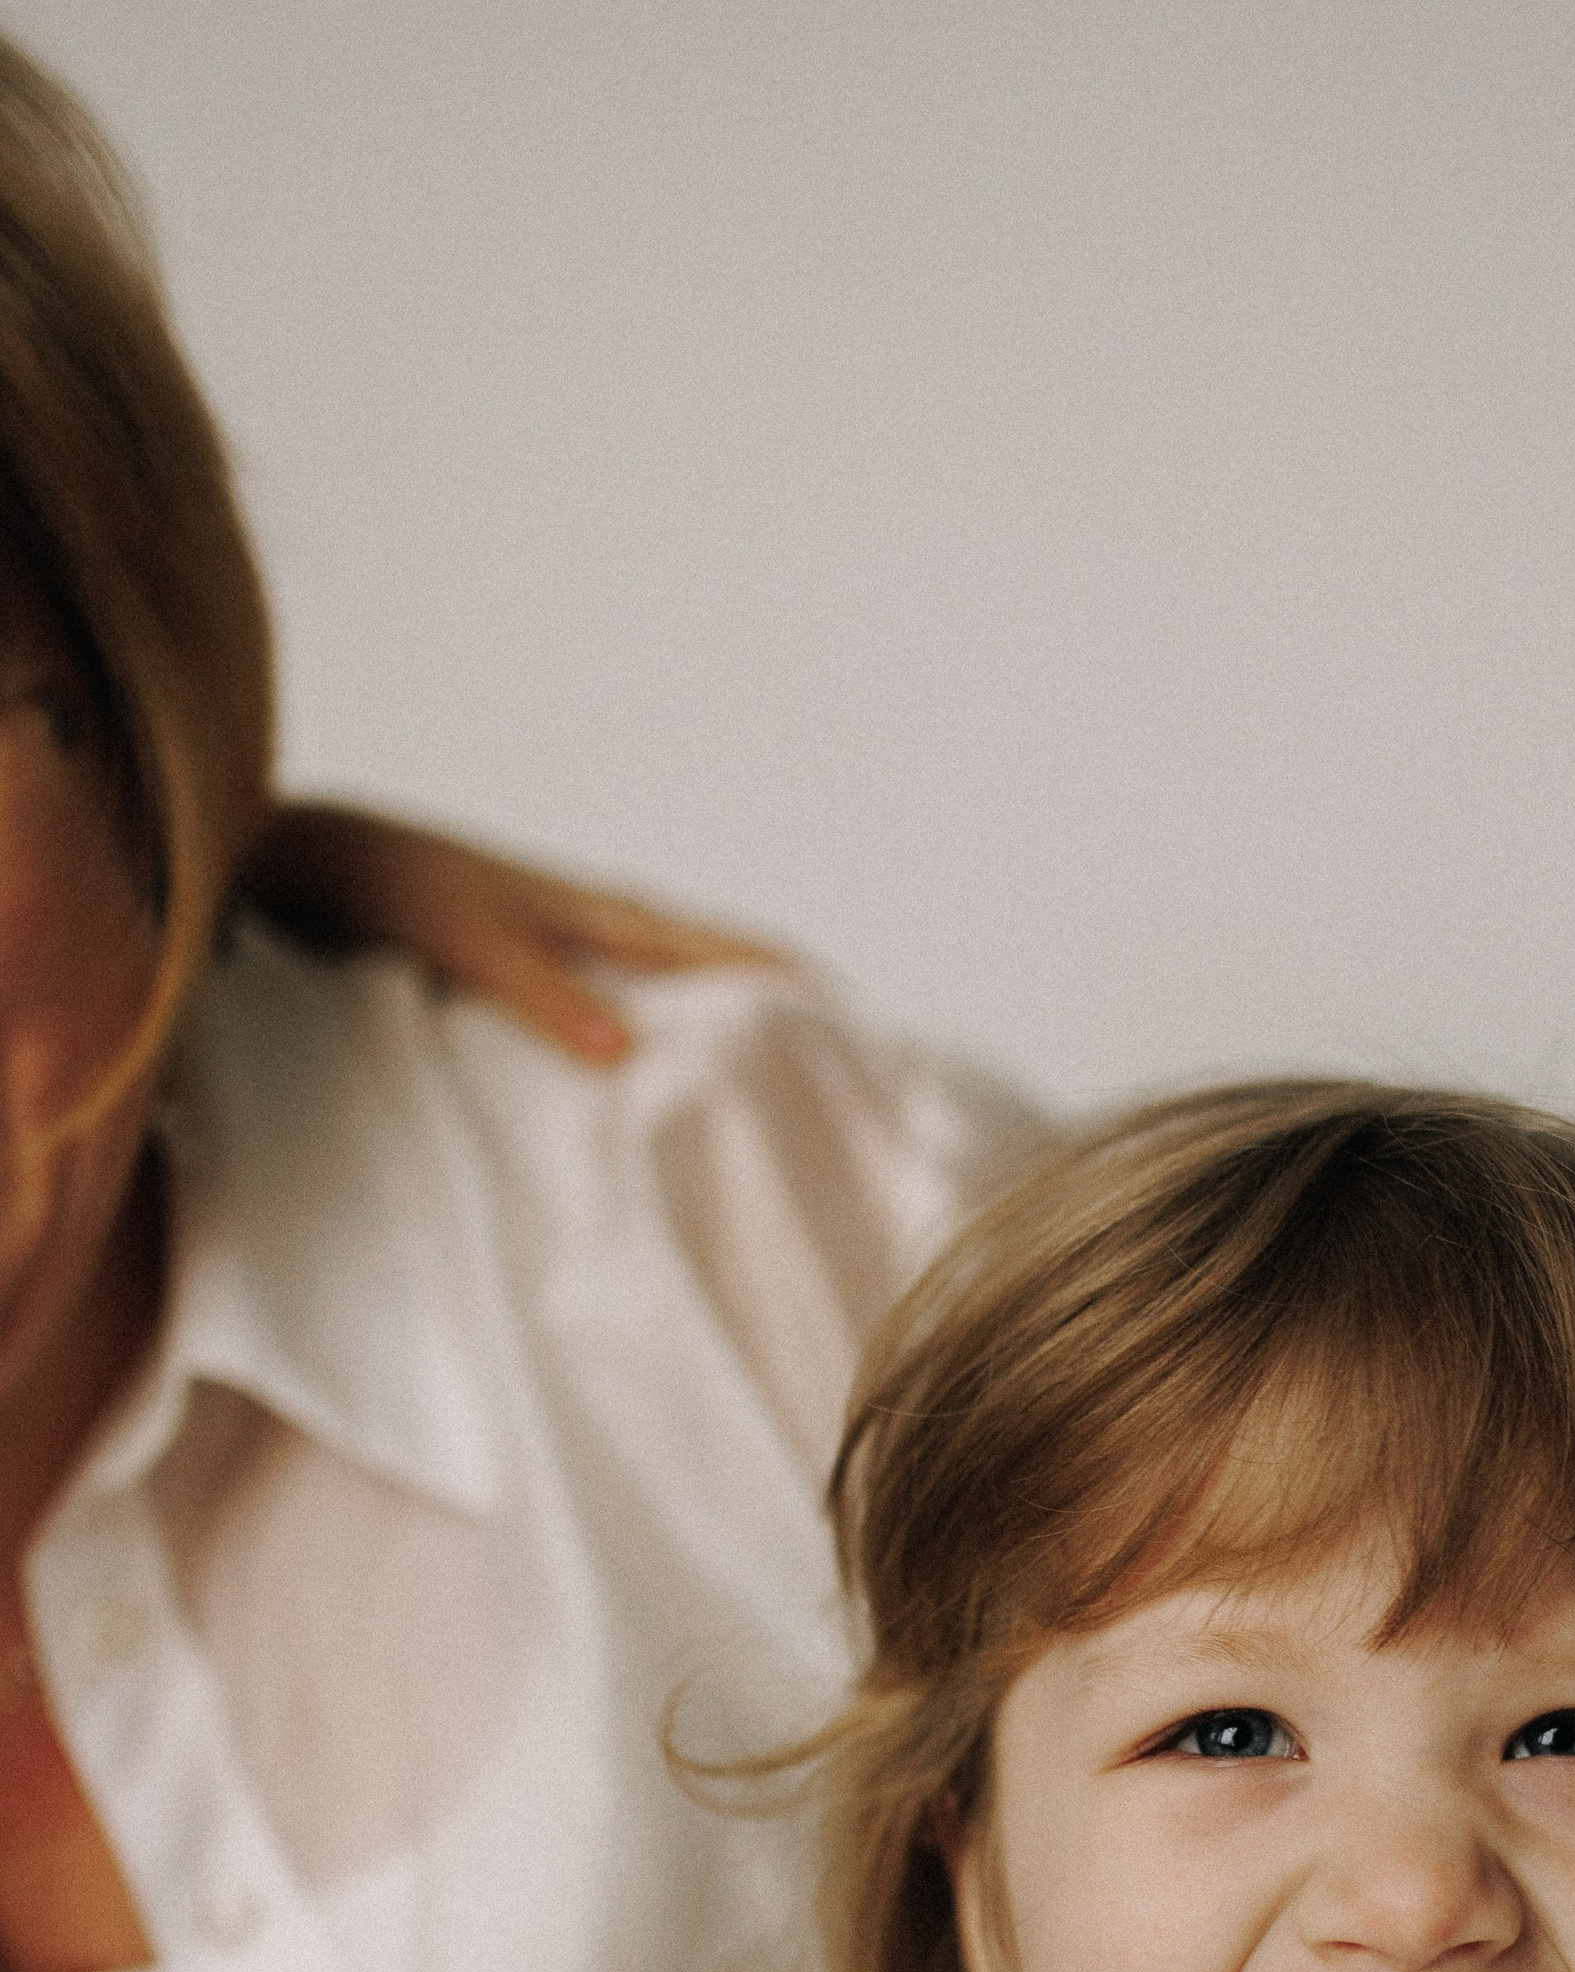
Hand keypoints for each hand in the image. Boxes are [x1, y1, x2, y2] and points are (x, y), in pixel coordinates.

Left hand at [239, 803, 787, 1064]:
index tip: (865, 1042)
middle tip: (835, 1092)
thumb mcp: (471, 943)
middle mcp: (605, 930)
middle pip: (722, 977)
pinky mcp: (539, 981)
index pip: (738, 954)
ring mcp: (576, 955)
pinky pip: (623, 1021)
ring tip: (761, 1111)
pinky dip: (656, 1055)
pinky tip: (654, 1104)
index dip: (803, 991)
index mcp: (610, 916)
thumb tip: (625, 1053)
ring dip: (717, 1046)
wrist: (311, 860)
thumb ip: (546, 997)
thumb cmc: (389, 888)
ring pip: (675, 1002)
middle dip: (780, 1024)